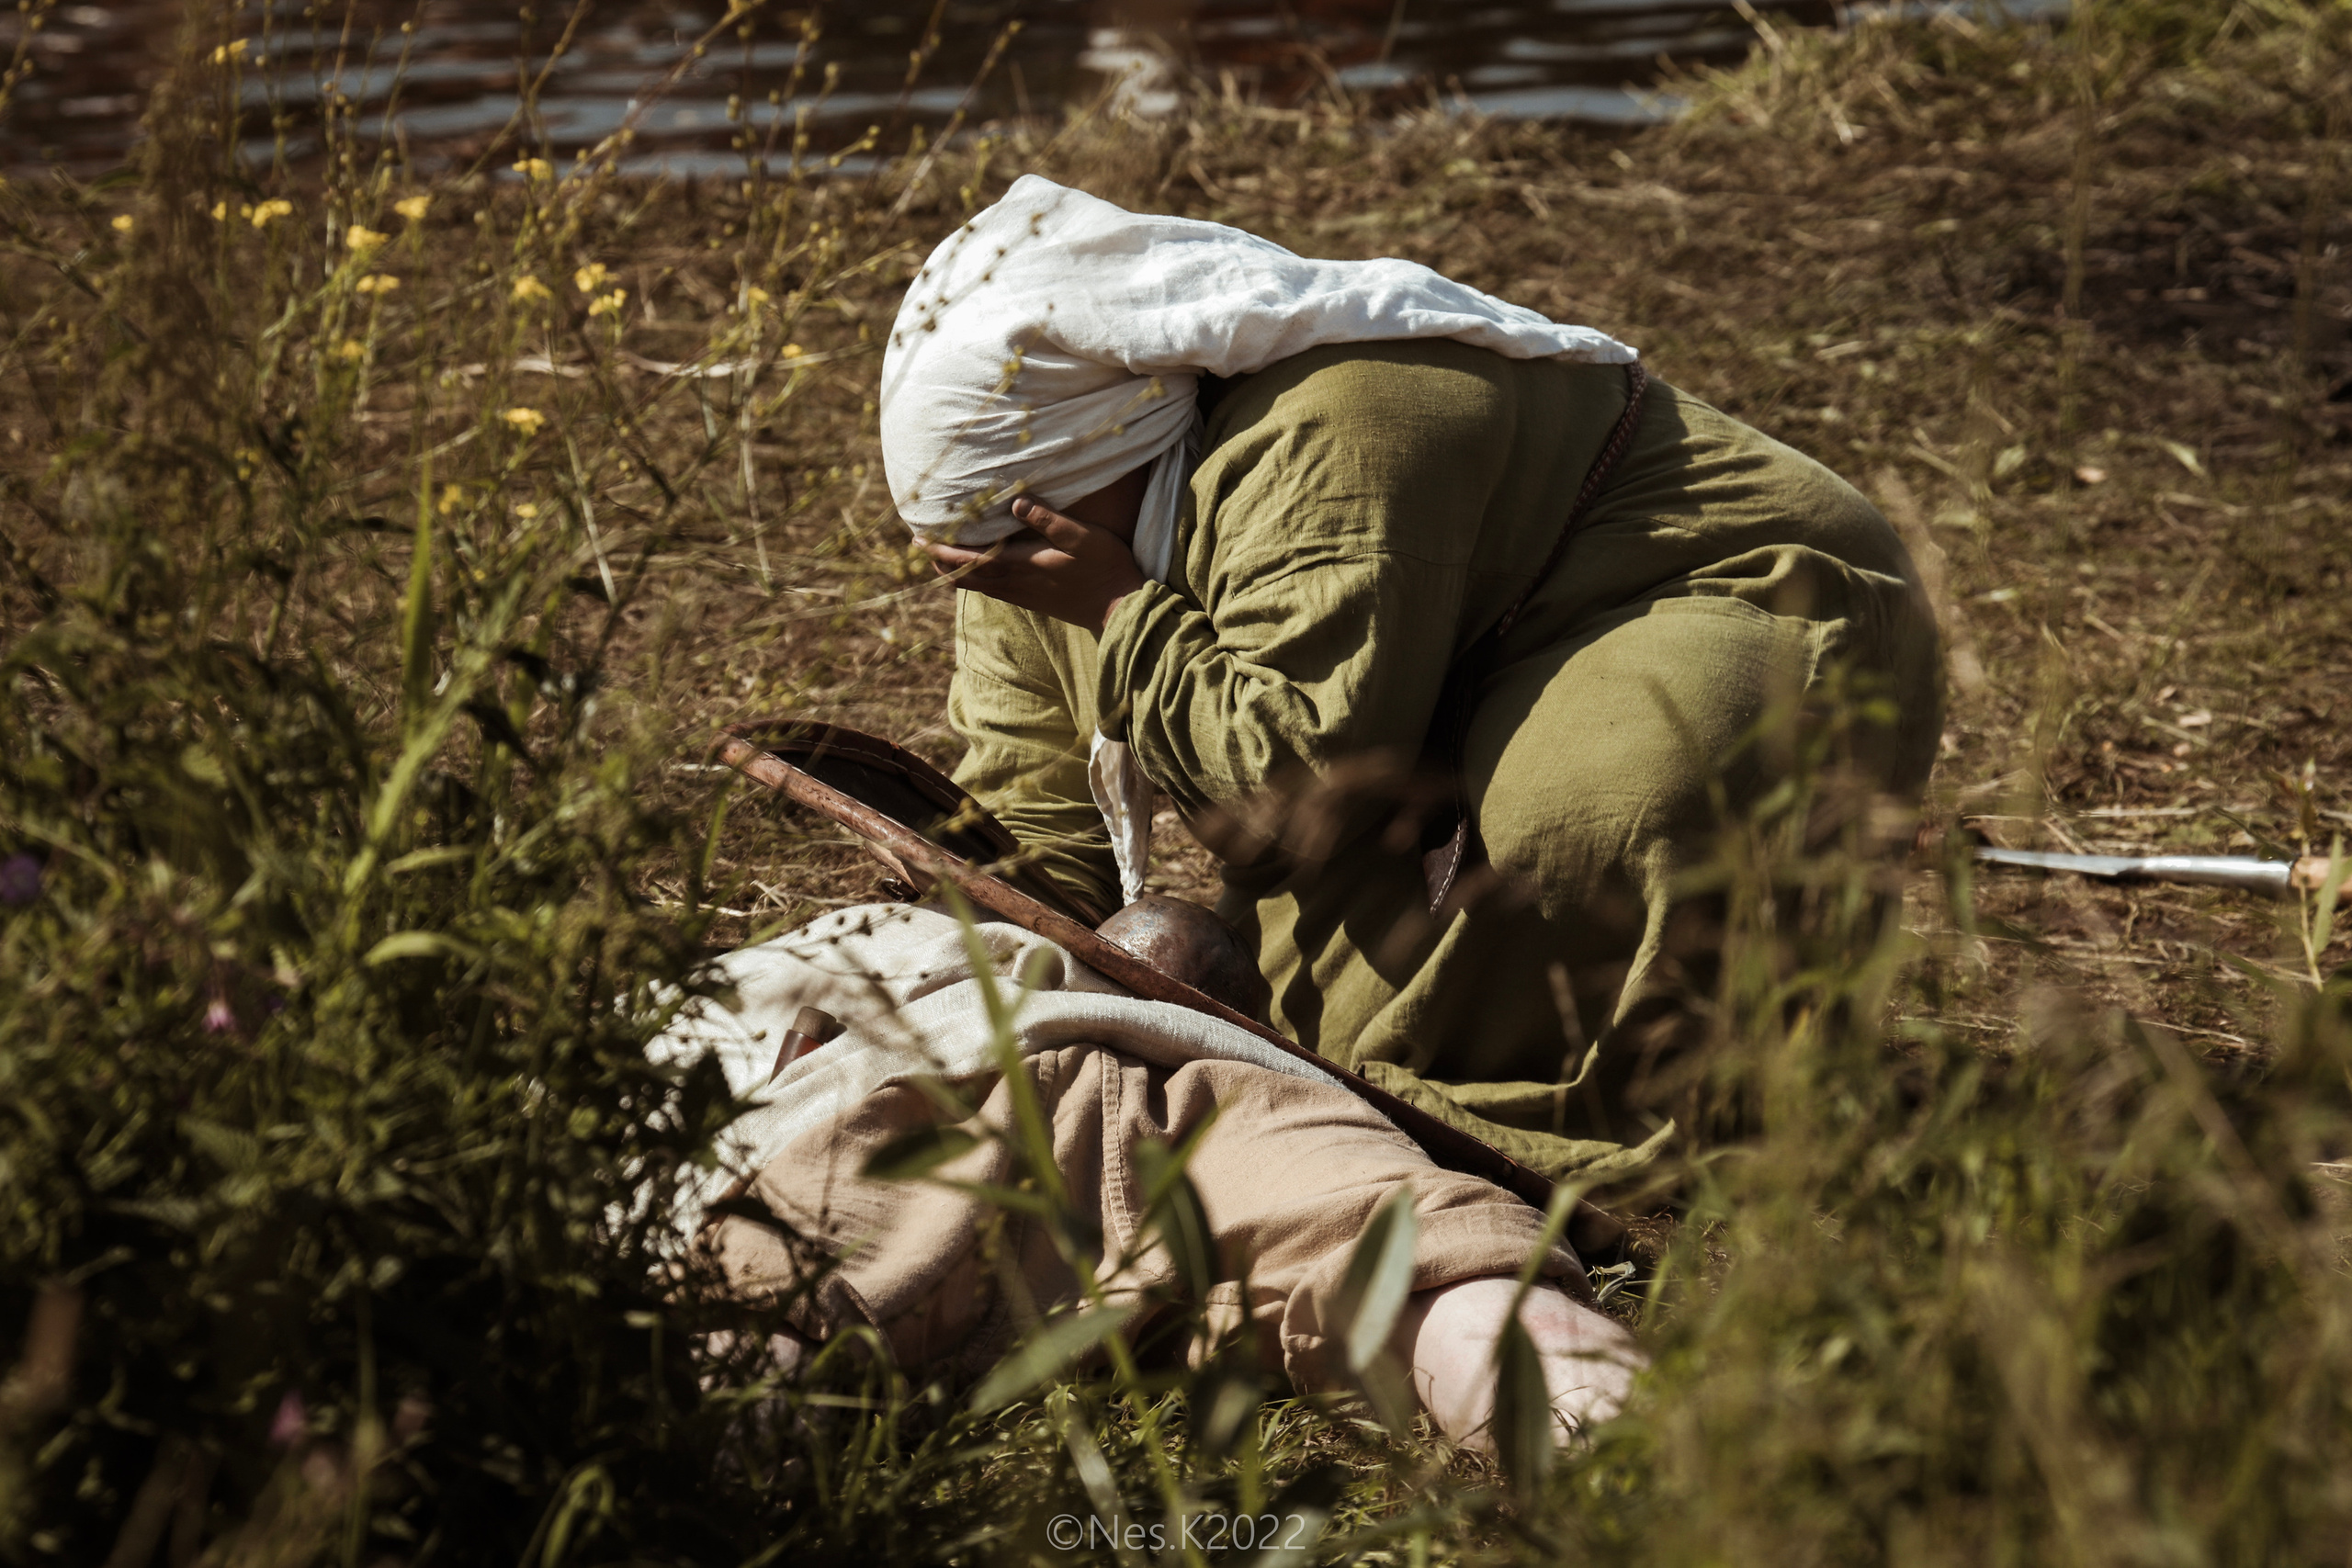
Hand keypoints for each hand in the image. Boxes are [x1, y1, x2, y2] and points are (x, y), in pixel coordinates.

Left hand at [924, 495, 1147, 632]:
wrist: (1120, 608)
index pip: (970, 559)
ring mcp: (1021, 595)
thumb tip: (1015, 503)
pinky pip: (991, 591)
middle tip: (920, 545)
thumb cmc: (1104, 567)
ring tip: (938, 556)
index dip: (942, 548)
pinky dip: (973, 580)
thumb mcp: (1081, 537)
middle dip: (939, 561)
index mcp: (1021, 566)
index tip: (918, 538)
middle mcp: (1014, 584)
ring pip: (975, 586)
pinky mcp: (1030, 601)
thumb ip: (1048, 520)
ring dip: (953, 571)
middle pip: (964, 576)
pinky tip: (975, 571)